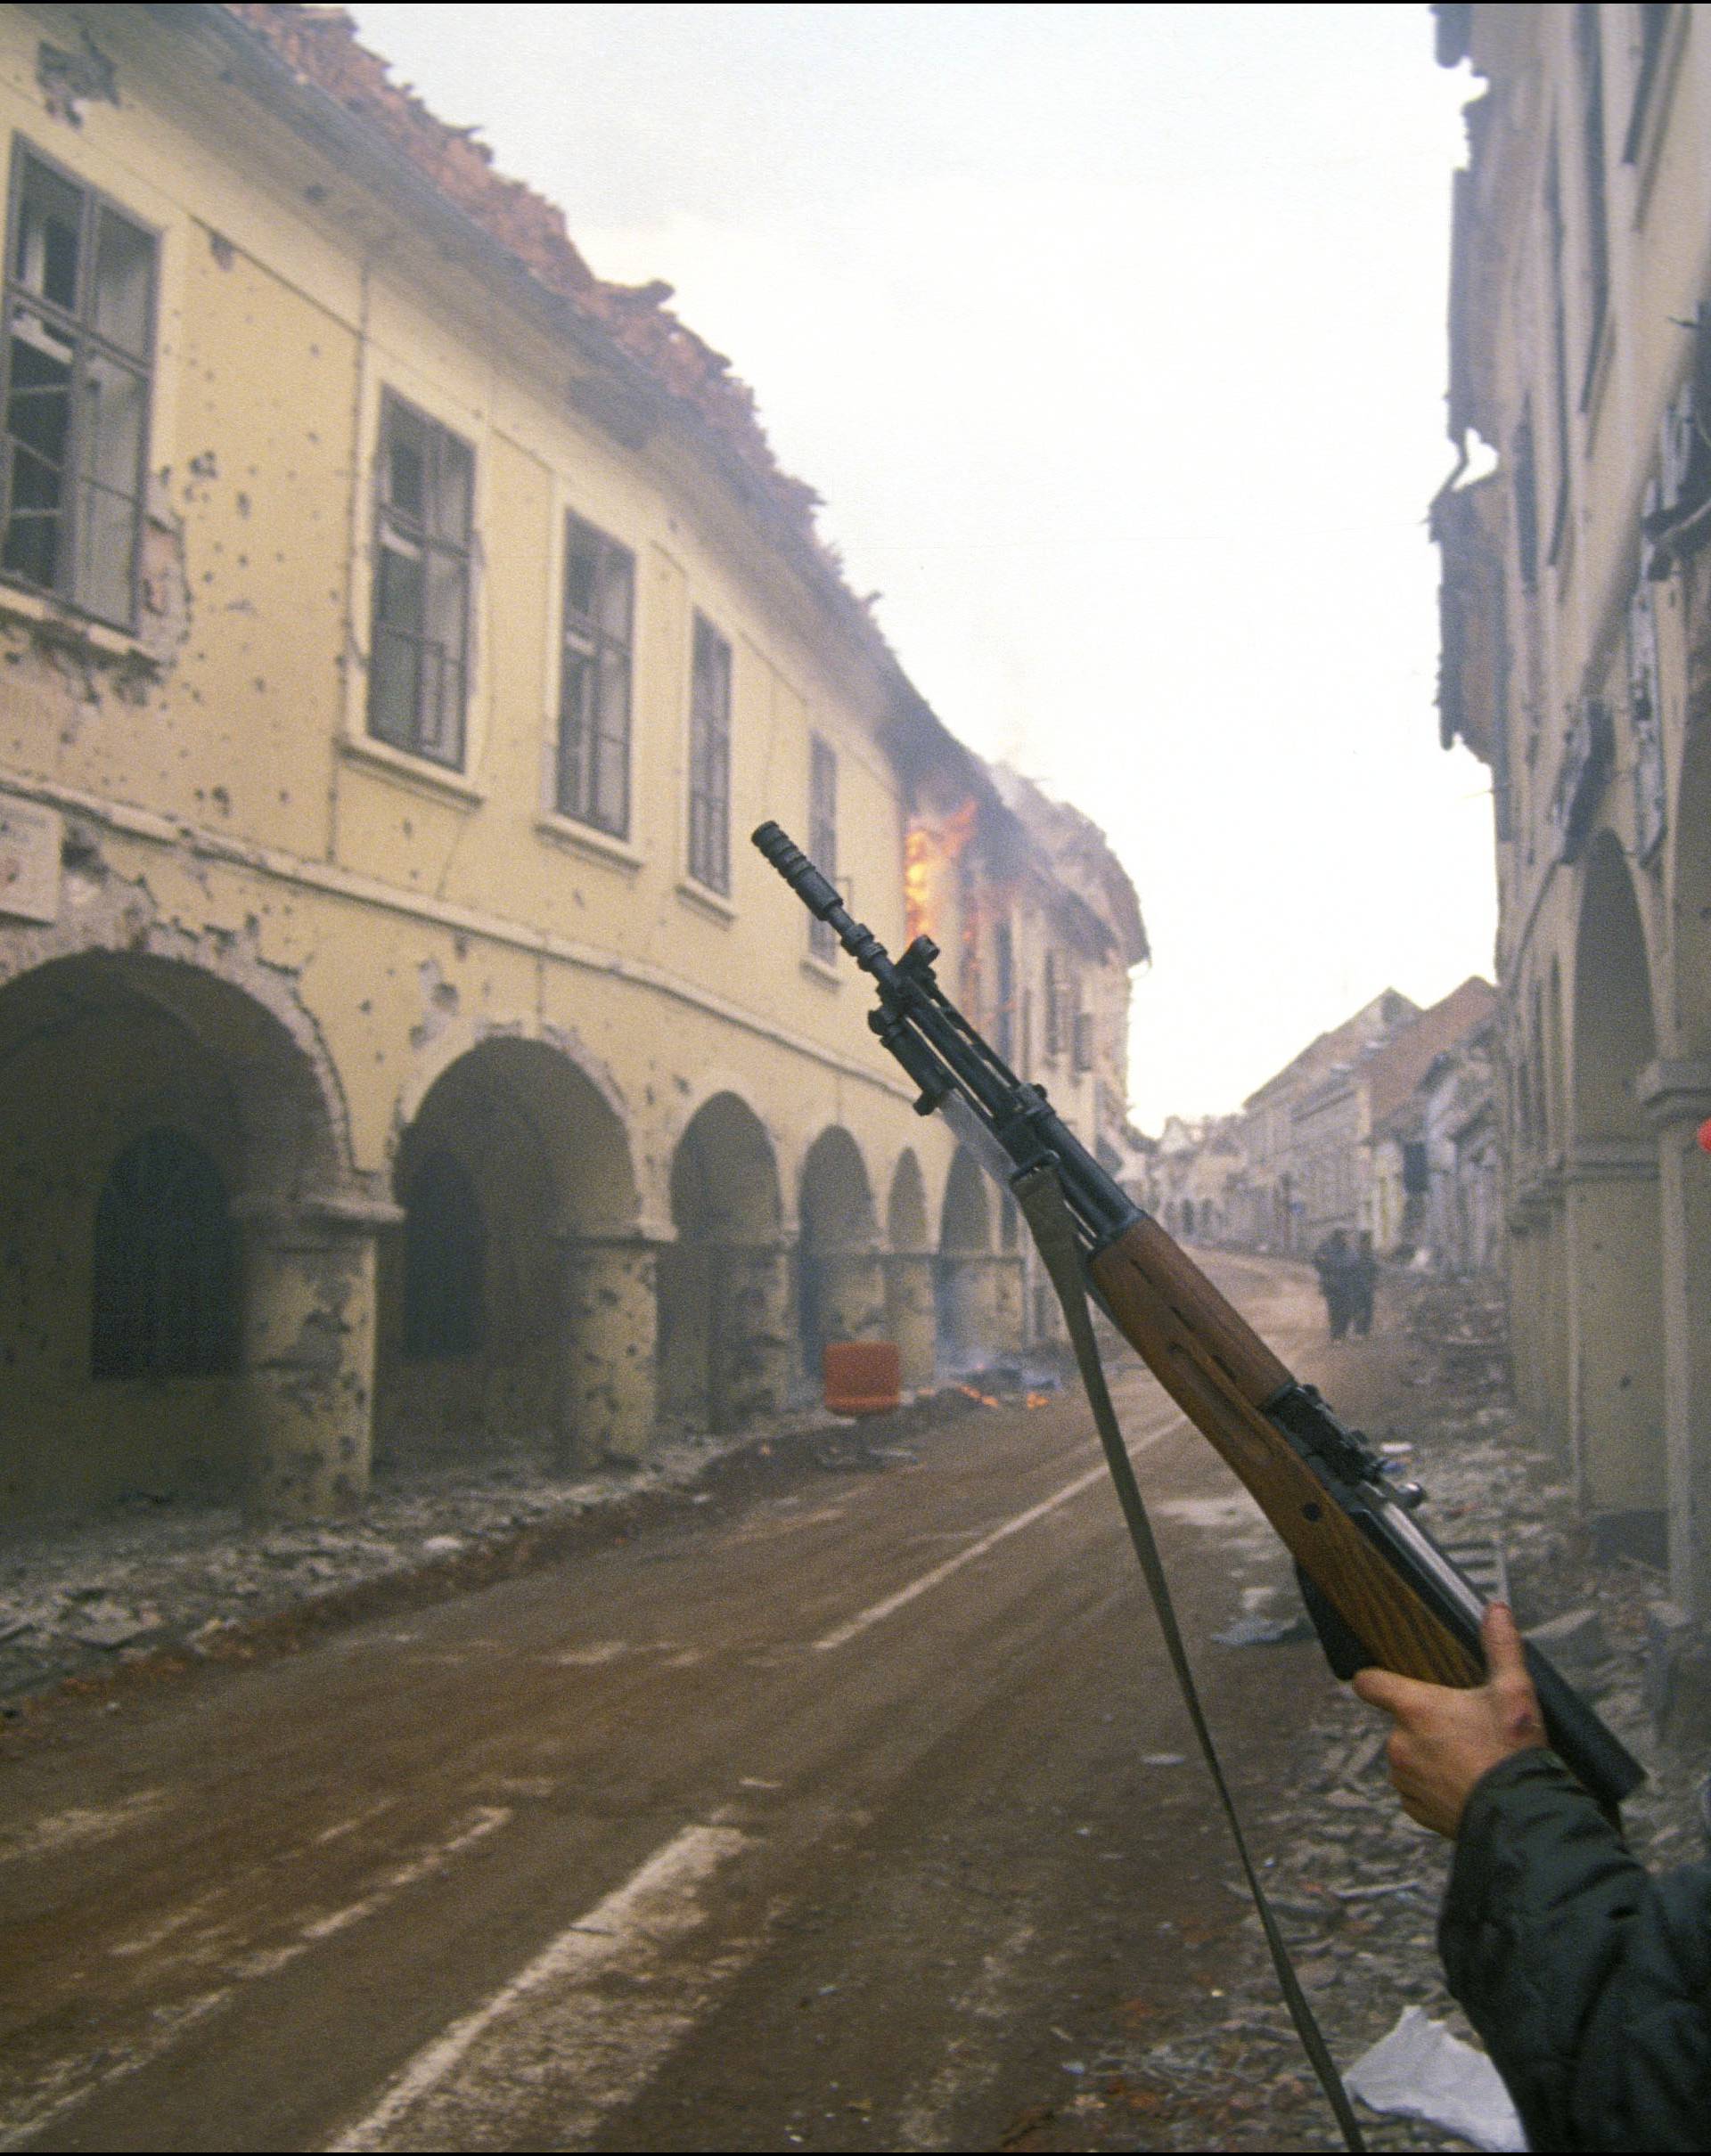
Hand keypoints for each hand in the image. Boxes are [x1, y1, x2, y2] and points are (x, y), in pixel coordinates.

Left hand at [1351, 1603, 1546, 1837]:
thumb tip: (1496, 1609)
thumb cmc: (1512, 1753)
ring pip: (1409, 1757)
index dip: (1375, 1678)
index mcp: (1415, 1709)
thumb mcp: (1514, 1692)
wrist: (1521, 1819)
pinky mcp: (1416, 1809)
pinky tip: (1464, 1784)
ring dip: (1429, 1756)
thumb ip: (1501, 1647)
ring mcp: (1405, 1779)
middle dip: (1426, 1723)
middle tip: (1463, 1728)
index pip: (1370, 1683)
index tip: (1384, 1679)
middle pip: (1400, 1722)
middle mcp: (1400, 1743)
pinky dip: (1435, 1785)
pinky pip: (1417, 1789)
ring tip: (1469, 1759)